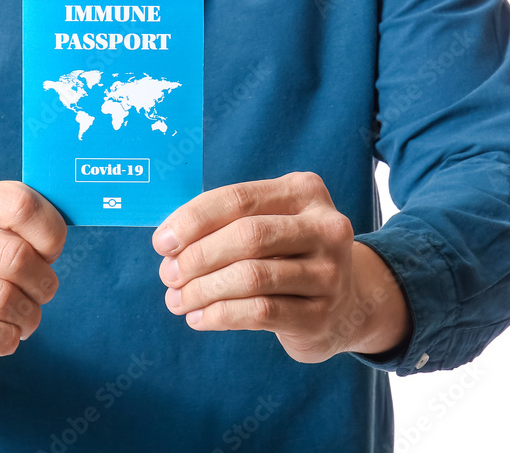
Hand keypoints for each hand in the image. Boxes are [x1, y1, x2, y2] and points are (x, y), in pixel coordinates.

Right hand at [0, 177, 66, 365]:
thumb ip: (10, 219)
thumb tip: (58, 237)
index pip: (19, 204)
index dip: (49, 233)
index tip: (50, 252)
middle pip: (14, 256)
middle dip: (43, 282)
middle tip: (43, 293)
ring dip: (27, 315)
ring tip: (27, 319)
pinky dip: (6, 339)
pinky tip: (6, 337)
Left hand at [151, 171, 409, 362]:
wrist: (347, 302)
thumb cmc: (287, 254)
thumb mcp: (268, 222)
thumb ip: (224, 222)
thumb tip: (168, 242)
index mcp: (305, 191)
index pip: (239, 199)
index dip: (194, 219)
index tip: (162, 242)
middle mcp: (326, 227)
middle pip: (247, 236)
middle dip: (197, 256)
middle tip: (168, 274)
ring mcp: (330, 272)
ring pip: (252, 277)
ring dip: (203, 290)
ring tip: (177, 300)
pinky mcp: (322, 315)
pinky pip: (260, 313)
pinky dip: (220, 315)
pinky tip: (199, 318)